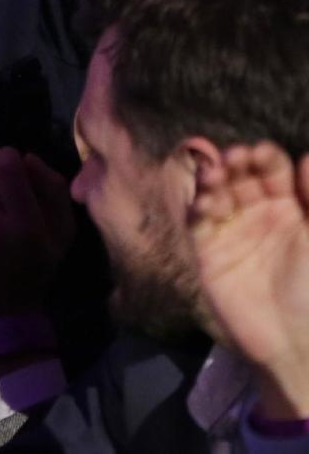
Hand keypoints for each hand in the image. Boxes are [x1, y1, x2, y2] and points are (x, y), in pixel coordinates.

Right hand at [190, 142, 308, 419]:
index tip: (259, 154)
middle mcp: (255, 210)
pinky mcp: (208, 249)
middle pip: (240, 174)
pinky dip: (198, 206)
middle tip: (233, 159)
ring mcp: (229, 228)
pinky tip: (205, 202)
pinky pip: (198, 220)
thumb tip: (307, 156)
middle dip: (235, 162)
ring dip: (212, 178)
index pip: (271, 169)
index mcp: (287, 206)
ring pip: (216, 191)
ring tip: (214, 176)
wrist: (295, 342)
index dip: (264, 157)